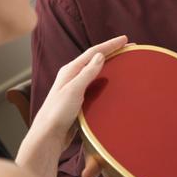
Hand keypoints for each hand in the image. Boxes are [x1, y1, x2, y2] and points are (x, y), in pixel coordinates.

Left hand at [32, 35, 127, 150]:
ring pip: (95, 71)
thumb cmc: (57, 113)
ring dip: (109, 64)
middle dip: (111, 52)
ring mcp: (75, 88)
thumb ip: (87, 73)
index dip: (110, 45)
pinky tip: (111, 83)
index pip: (94, 52)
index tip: (125, 40)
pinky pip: (94, 84)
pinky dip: (105, 79)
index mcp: (70, 71)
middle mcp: (72, 77)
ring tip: (122, 61)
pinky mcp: (78, 100)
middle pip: (95, 59)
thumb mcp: (74, 90)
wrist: (48, 136)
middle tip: (128, 48)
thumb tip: (100, 56)